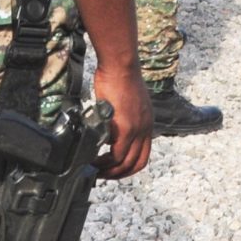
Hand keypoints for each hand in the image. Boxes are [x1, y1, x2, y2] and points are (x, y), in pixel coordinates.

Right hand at [92, 61, 153, 179]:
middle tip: (102, 175)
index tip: (113, 169)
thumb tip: (107, 130)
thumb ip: (120, 118)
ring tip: (95, 170)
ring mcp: (137, 129)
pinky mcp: (125, 127)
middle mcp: (145, 128)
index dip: (128, 167)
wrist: (120, 65)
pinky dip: (105, 161)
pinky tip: (94, 160)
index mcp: (146, 124)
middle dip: (119, 174)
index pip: (143, 155)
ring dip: (110, 171)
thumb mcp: (125, 103)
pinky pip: (116, 153)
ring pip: (126, 162)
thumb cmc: (118, 79)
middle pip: (137, 163)